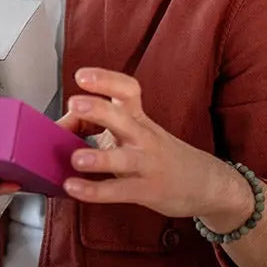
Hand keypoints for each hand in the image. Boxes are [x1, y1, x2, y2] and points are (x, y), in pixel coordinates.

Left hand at [57, 68, 251, 224]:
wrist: (206, 182)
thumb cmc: (161, 153)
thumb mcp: (135, 133)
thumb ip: (97, 125)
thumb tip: (59, 126)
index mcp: (139, 117)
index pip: (127, 90)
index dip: (106, 80)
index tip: (82, 75)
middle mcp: (143, 136)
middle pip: (122, 117)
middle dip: (98, 109)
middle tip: (75, 104)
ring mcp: (147, 164)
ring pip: (123, 158)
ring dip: (99, 157)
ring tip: (75, 158)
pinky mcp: (148, 191)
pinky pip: (120, 191)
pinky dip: (96, 191)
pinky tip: (75, 188)